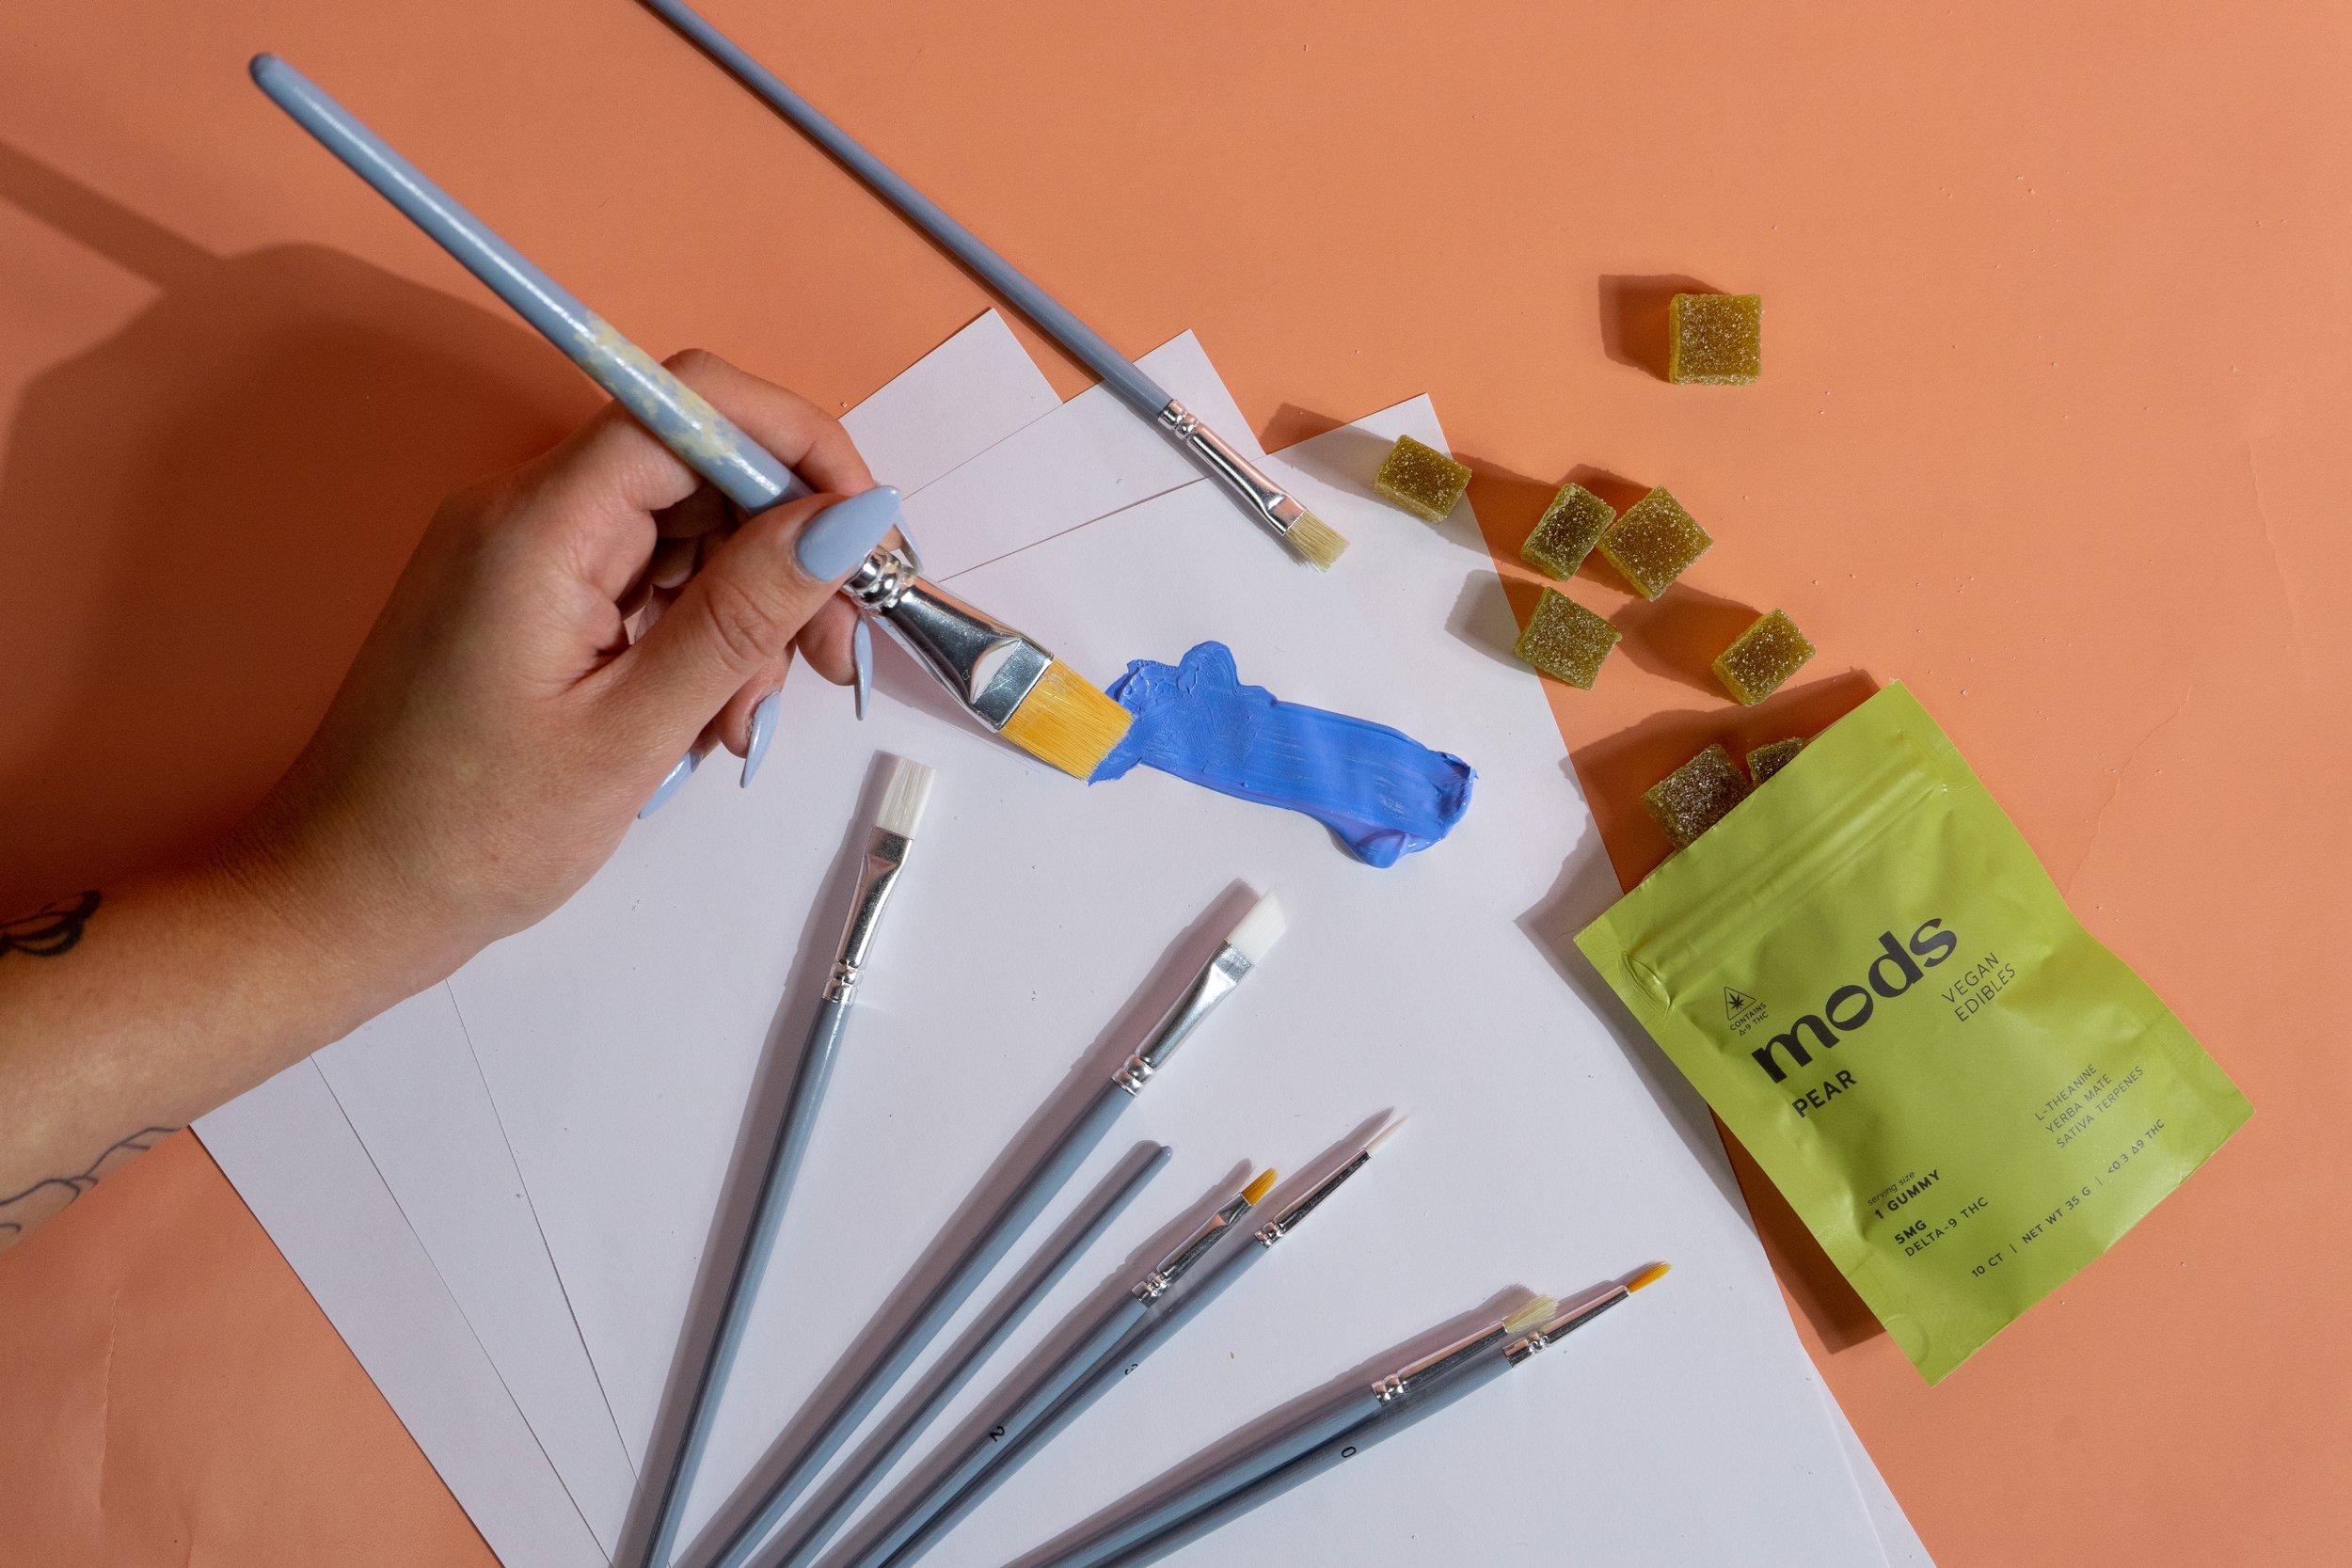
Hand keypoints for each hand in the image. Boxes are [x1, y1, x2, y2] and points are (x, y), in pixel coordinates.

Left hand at [225, 349, 898, 1007]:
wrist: (344, 901)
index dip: (797, 448)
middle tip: (835, 659)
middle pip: (698, 468)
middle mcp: (523, 512)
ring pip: (682, 530)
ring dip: (748, 610)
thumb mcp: (635, 731)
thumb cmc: (469, 836)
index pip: (691, 406)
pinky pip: (642, 579)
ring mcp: (520, 554)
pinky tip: (712, 716)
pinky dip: (697, 635)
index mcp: (538, 525)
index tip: (866, 536)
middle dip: (787, 550)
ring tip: (750, 718)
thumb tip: (850, 517)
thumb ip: (745, 612)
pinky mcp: (523, 597)